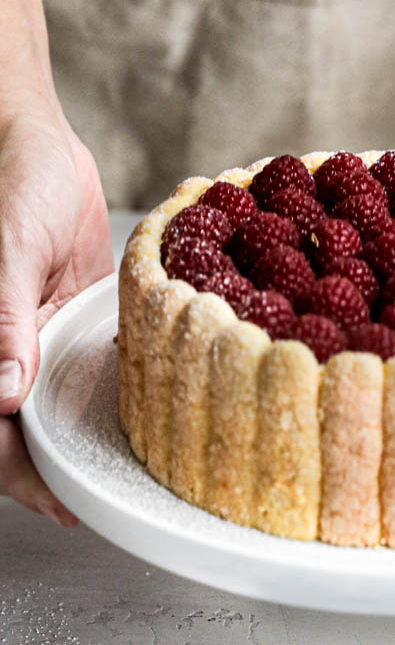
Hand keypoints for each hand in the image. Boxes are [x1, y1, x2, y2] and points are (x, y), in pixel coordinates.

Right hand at [0, 108, 112, 523]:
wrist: (39, 143)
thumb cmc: (12, 183)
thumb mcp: (9, 249)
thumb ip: (1, 320)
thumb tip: (2, 394)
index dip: (17, 472)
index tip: (58, 501)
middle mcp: (2, 351)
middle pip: (18, 431)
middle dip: (50, 471)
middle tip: (96, 501)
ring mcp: (33, 341)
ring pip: (47, 409)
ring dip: (76, 441)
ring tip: (119, 475)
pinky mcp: (63, 323)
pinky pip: (77, 370)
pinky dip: (97, 395)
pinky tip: (131, 417)